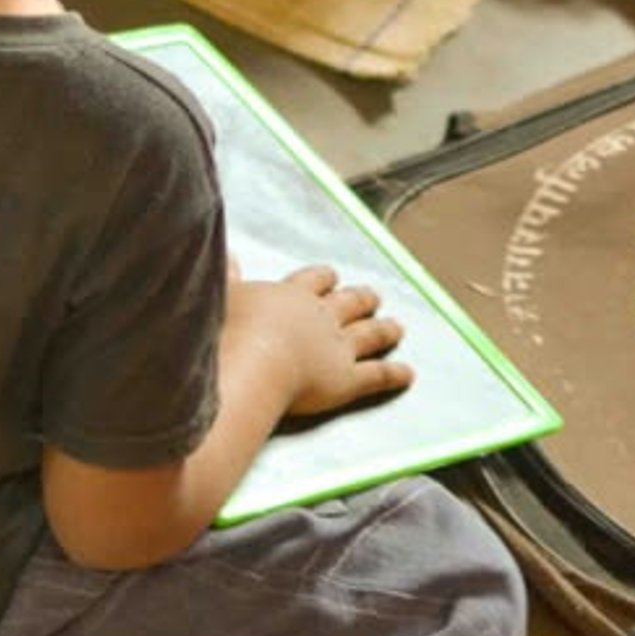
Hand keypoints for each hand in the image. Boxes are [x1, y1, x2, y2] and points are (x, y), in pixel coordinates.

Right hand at [239, 264, 412, 420]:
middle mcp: (320, 316)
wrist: (253, 361)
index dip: (324, 279)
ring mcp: (337, 347)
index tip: (331, 275)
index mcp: (292, 294)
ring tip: (397, 326)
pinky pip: (377, 375)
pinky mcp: (348, 379)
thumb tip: (229, 256)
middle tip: (373, 295)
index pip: (313, 281)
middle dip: (360, 299)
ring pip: (367, 334)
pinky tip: (409, 373)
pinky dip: (394, 374)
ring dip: (384, 329)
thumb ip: (228, 274)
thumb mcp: (225, 293)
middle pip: (346, 303)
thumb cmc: (234, 328)